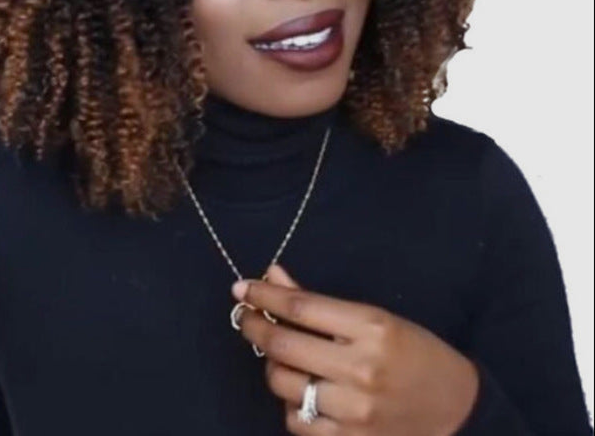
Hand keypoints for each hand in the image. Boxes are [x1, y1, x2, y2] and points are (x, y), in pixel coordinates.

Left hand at [231, 264, 478, 435]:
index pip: (300, 306)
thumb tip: (272, 275)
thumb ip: (317, 300)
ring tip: (282, 355)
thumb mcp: (372, 316)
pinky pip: (296, 421)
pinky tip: (301, 389)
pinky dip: (290, 402)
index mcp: (371, 327)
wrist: (454, 407)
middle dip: (254, 326)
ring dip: (273, 364)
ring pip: (283, 383)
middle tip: (246, 317)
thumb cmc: (411, 351)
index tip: (241, 288)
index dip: (263, 295)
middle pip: (284, 345)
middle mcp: (361, 368)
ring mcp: (355, 410)